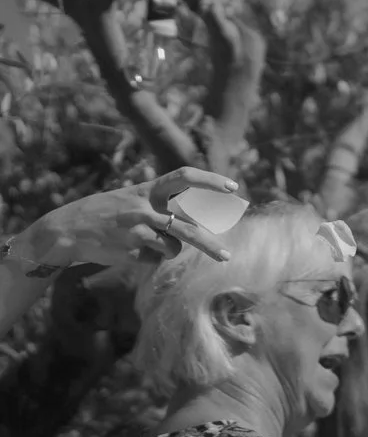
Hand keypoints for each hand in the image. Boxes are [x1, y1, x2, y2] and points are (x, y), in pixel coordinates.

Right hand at [4, 168, 241, 277]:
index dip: (211, 181)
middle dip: (209, 244)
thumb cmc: (107, 213)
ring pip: (173, 247)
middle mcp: (145, 208)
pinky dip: (148, 258)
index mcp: (147, 190)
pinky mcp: (129, 251)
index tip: (233, 187)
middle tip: (226, 256)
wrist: (66, 230)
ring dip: (168, 250)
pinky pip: (153, 259)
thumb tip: (199, 218)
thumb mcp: (133, 198)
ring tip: (148, 243)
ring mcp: (137, 230)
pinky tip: (128, 250)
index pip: (185, 177)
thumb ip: (162, 204)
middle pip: (189, 227)